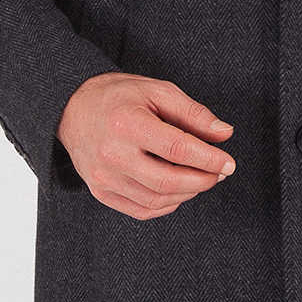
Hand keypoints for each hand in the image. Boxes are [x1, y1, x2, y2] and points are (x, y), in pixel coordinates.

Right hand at [57, 72, 235, 219]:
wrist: (72, 108)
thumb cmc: (118, 96)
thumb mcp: (157, 91)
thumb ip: (193, 113)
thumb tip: (224, 134)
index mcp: (127, 124)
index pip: (177, 148)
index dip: (208, 159)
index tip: (229, 163)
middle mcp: (112, 155)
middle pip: (167, 181)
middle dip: (202, 181)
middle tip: (219, 173)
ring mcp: (103, 178)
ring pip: (156, 200)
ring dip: (187, 194)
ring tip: (201, 179)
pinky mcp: (100, 191)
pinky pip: (141, 210)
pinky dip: (167, 205)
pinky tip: (179, 191)